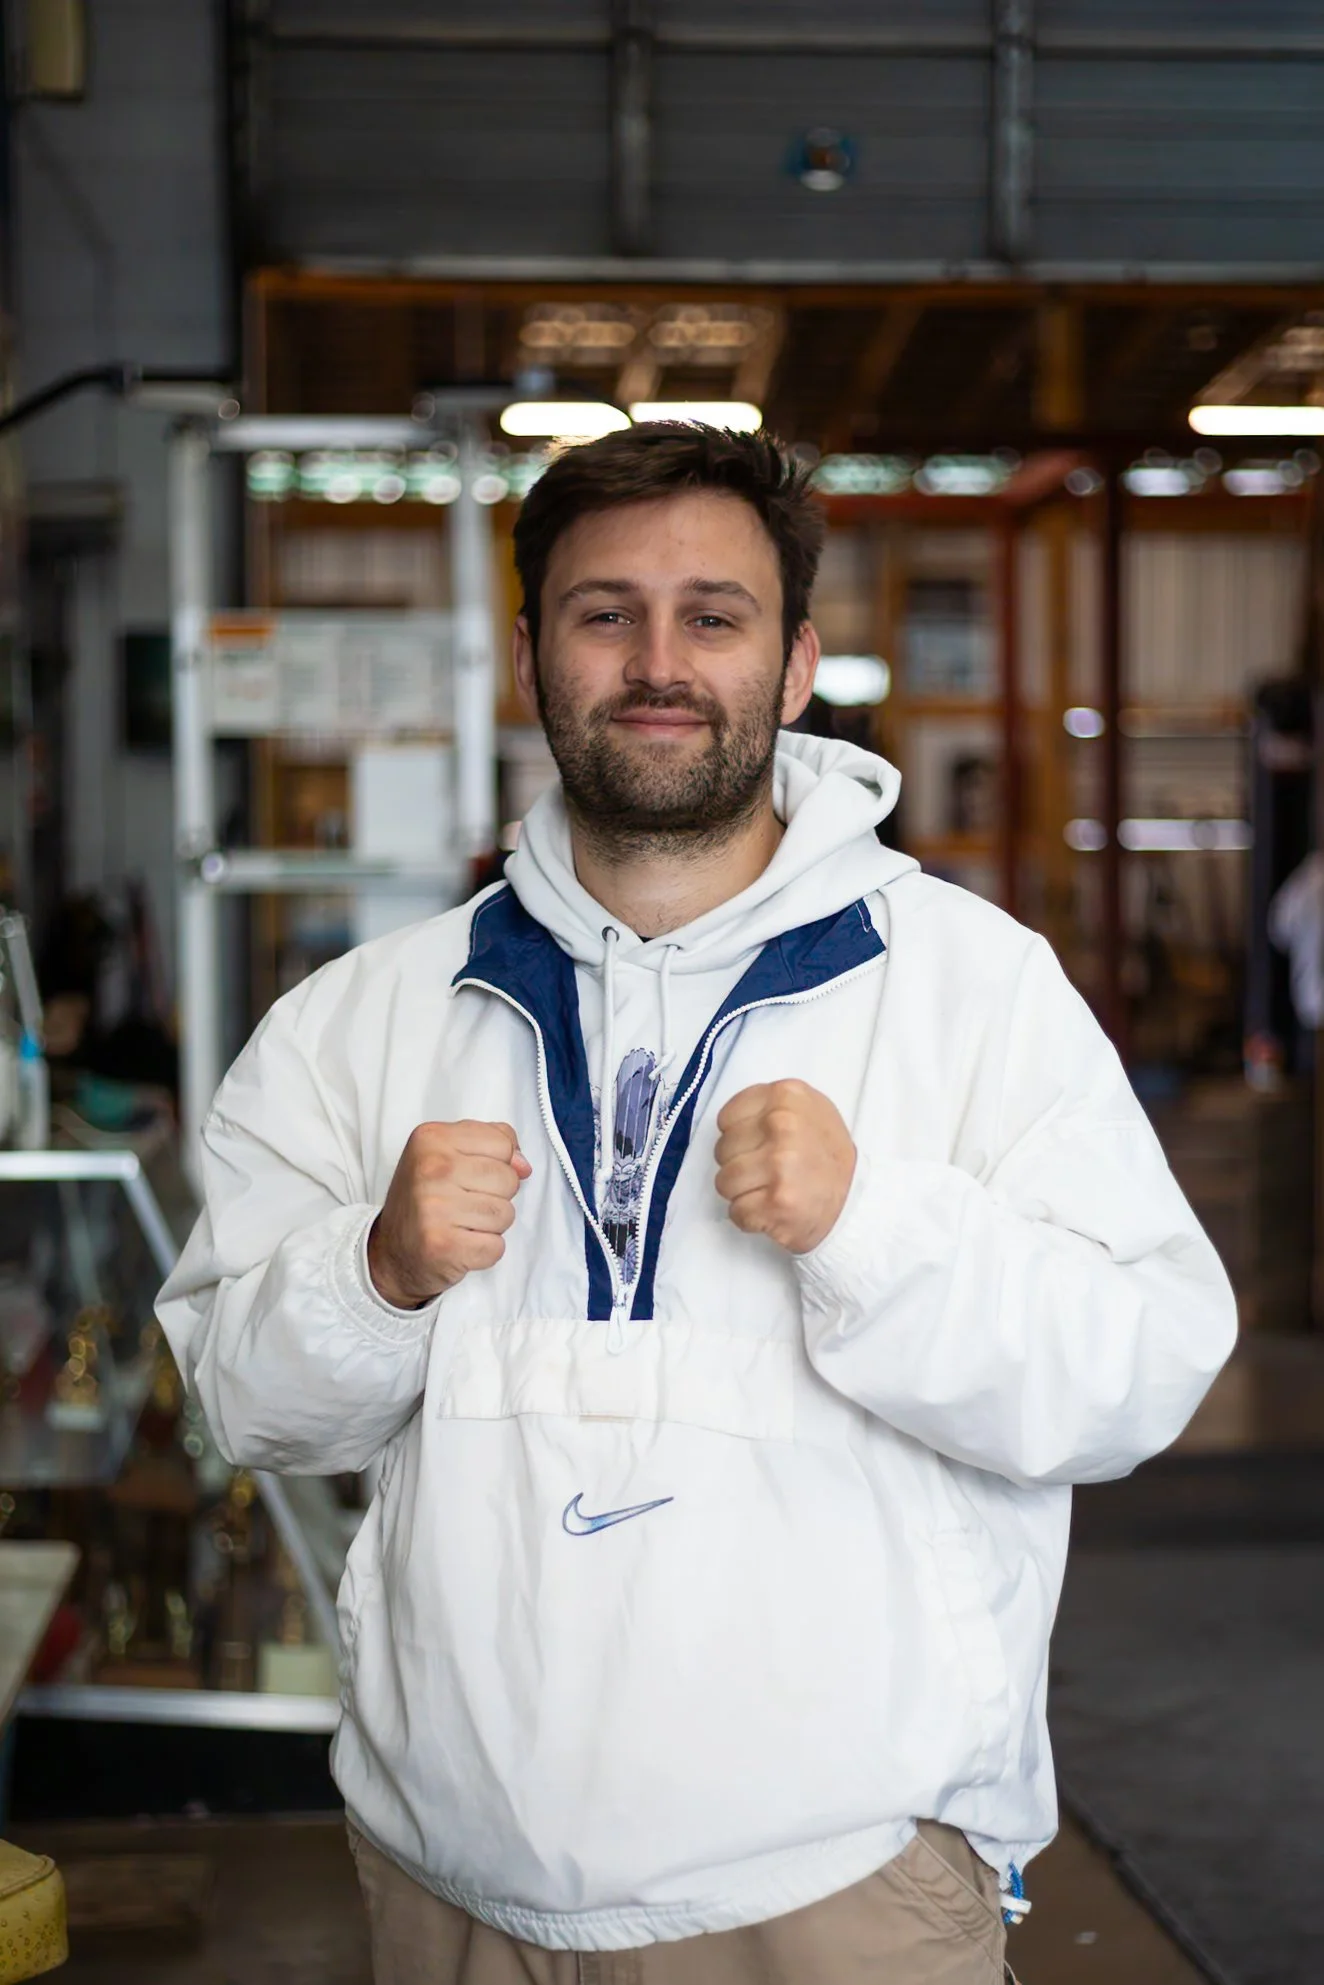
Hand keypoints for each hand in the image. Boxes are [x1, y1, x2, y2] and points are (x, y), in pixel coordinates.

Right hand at [367, 1121, 531, 1308]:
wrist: (390, 1253)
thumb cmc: (426, 1200)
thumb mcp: (448, 1155)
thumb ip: (491, 1145)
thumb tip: (524, 1165)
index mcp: (431, 1138)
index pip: (503, 1143)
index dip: (497, 1163)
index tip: (468, 1176)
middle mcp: (431, 1168)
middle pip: (508, 1179)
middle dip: (496, 1196)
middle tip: (464, 1204)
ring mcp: (435, 1208)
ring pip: (506, 1214)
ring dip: (491, 1226)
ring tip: (461, 1224)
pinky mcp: (444, 1246)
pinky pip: (496, 1247)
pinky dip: (484, 1251)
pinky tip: (460, 1244)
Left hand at [715, 1080, 856, 1254]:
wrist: (855, 1201)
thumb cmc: (825, 1155)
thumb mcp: (806, 1108)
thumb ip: (769, 1105)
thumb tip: (729, 1122)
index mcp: (786, 1095)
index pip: (726, 1119)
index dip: (737, 1138)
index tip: (757, 1147)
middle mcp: (783, 1124)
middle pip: (722, 1151)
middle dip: (739, 1165)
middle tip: (767, 1172)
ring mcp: (779, 1164)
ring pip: (724, 1182)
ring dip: (743, 1193)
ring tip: (770, 1191)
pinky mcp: (777, 1201)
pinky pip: (736, 1211)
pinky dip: (751, 1217)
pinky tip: (772, 1210)